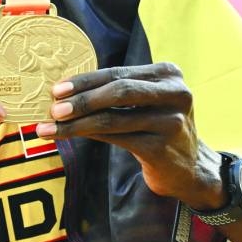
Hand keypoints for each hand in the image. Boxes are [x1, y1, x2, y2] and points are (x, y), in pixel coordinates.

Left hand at [35, 62, 224, 209]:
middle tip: (52, 108)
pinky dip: (90, 137)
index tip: (56, 89)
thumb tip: (64, 92)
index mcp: (168, 74)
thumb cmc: (157, 127)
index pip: (118, 73)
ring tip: (51, 127)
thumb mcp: (145, 102)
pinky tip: (71, 137)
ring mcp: (172, 122)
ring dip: (77, 123)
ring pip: (113, 118)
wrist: (190, 168)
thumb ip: (116, 92)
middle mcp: (175, 93)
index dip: (85, 80)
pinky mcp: (163, 149)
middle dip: (81, 100)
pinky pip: (117, 139)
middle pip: (118, 91)